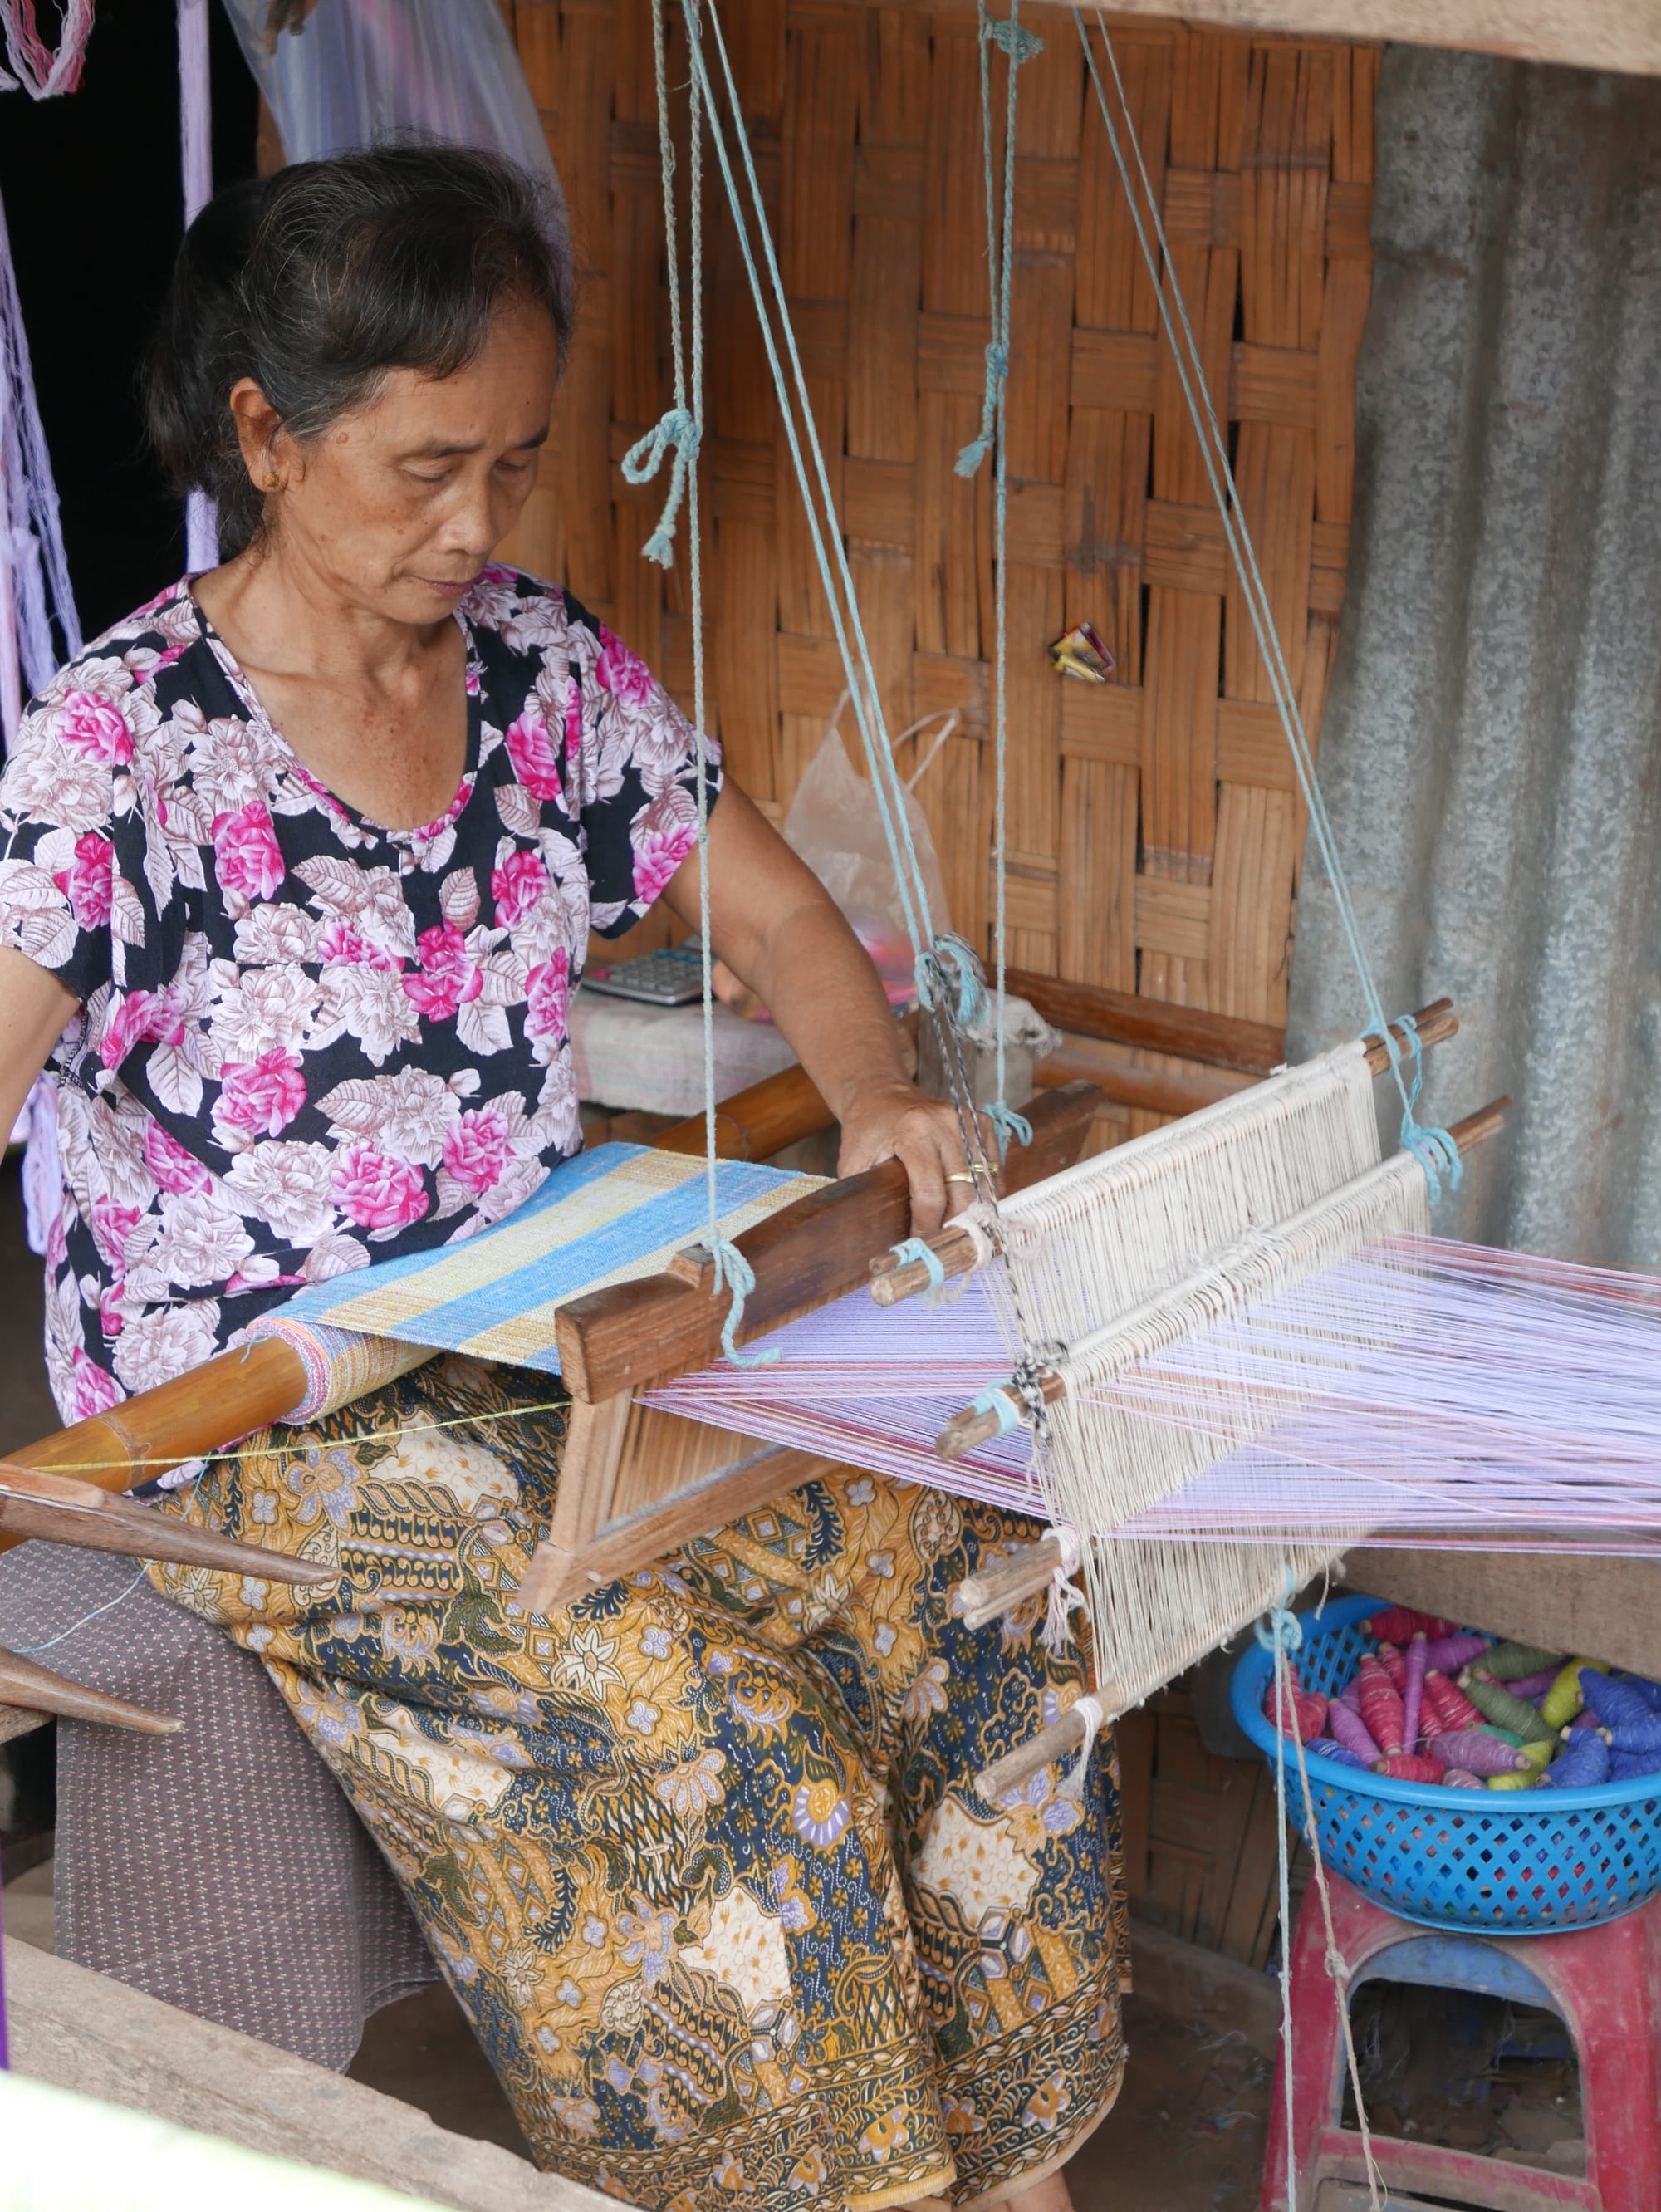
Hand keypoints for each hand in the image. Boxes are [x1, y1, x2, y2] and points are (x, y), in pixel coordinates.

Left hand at [836, 1077, 994, 1236]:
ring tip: (956, 1227)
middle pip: (964, 1191)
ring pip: (984, 1181)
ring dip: (973, 1208)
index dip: (927, 1225)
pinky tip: (969, 1202)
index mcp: (913, 1131)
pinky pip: (992, 1167)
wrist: (881, 1092)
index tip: (919, 1243)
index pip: (931, 1192)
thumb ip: (867, 1195)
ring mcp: (968, 1121)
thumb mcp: (853, 1161)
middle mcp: (946, 1123)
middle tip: (941, 1242)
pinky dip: (984, 1189)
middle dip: (954, 1223)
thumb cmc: (866, 1130)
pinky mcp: (981, 1122)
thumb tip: (881, 1240)